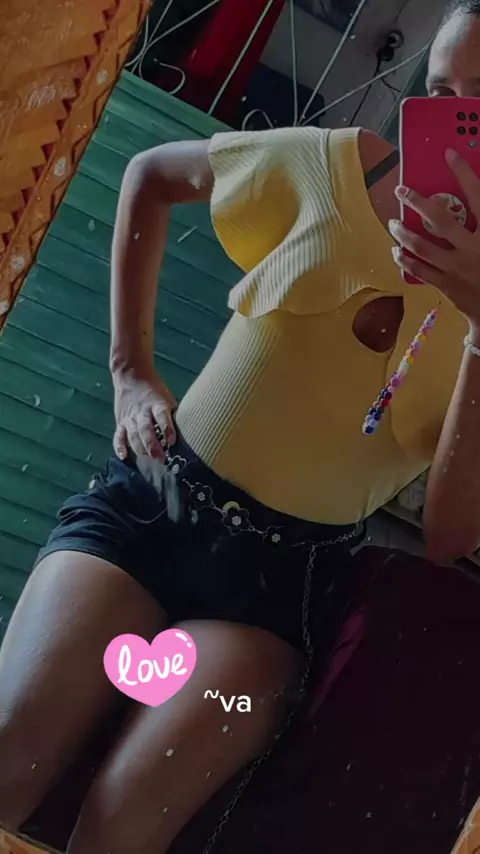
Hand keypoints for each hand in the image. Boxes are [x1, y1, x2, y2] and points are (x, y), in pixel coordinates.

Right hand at [113, 367, 176, 460]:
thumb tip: (186, 432)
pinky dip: (119, 446)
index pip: (162, 416)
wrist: (131, 374)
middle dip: (153, 445)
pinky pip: (118, 435)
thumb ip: (172, 414)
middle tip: (160, 459)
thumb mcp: (167, 397)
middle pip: (146, 430)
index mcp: (156, 404)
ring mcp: (130, 418)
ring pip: (133, 435)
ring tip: (148, 459)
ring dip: (140, 449)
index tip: (172, 441)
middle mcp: (142, 412)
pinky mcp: (120, 421)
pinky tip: (124, 456)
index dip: (167, 429)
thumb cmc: (155, 390)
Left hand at [389, 148, 479, 327]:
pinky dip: (405, 260)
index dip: (464, 173)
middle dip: (417, 202)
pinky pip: (419, 270)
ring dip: (403, 233)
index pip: (478, 195)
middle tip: (401, 190)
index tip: (449, 154)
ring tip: (393, 224)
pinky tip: (396, 252)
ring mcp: (457, 268)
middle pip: (440, 220)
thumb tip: (470, 200)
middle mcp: (473, 248)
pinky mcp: (446, 285)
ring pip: (422, 246)